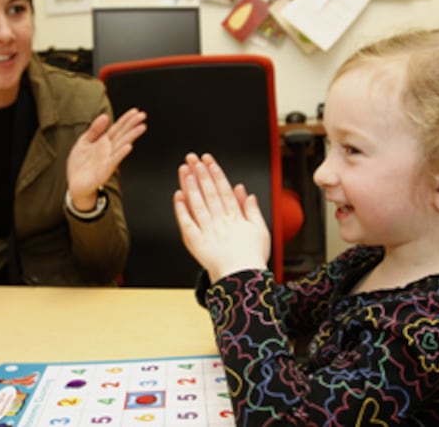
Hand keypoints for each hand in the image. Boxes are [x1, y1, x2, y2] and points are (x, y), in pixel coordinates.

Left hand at [66, 107, 146, 209]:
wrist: (75, 185)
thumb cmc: (80, 165)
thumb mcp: (84, 142)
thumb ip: (94, 130)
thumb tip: (105, 116)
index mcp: (104, 142)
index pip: (118, 128)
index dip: (126, 119)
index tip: (136, 111)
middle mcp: (109, 150)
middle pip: (123, 134)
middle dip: (133, 125)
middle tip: (143, 116)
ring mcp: (108, 160)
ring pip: (122, 145)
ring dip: (132, 136)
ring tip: (141, 127)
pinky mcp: (104, 170)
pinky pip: (114, 160)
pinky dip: (121, 153)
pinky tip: (128, 146)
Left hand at [173, 153, 269, 282]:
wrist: (242, 280)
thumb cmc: (252, 258)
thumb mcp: (260, 231)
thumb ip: (252, 210)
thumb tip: (246, 192)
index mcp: (235, 217)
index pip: (223, 189)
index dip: (215, 173)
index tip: (208, 160)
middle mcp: (220, 221)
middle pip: (208, 192)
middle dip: (200, 173)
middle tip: (192, 158)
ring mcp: (207, 231)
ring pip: (197, 204)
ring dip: (190, 186)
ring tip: (184, 170)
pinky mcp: (196, 243)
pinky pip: (187, 224)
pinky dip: (182, 210)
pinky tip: (177, 197)